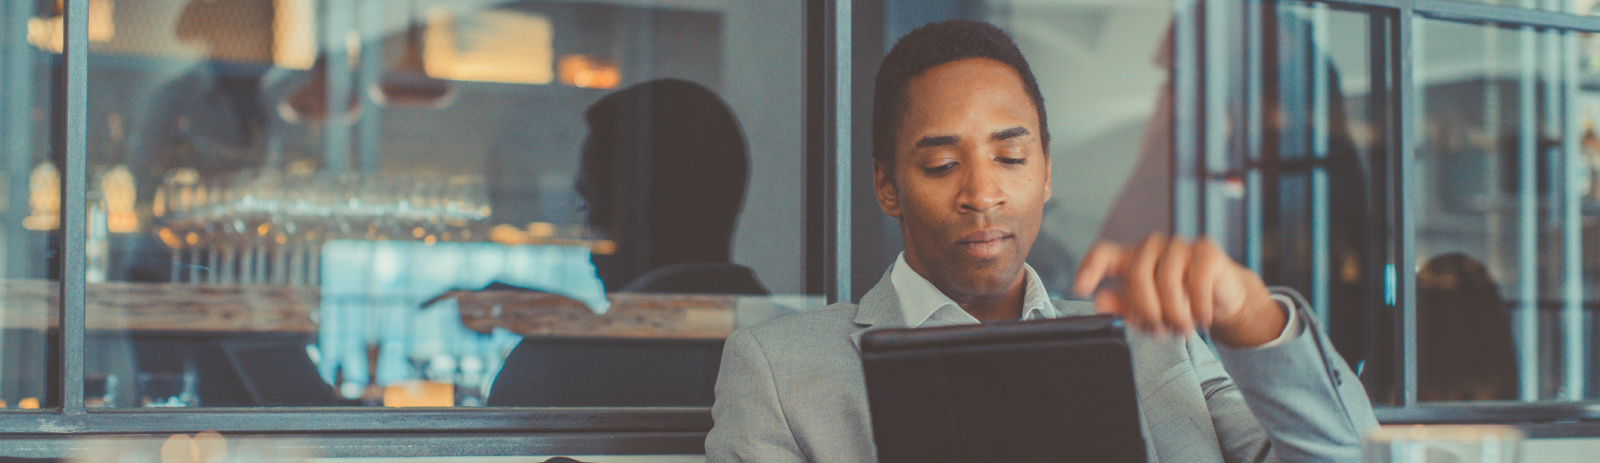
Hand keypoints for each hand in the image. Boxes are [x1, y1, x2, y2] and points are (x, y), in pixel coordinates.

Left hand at [1073, 233, 1285, 346]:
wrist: (1221, 302)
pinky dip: (1198, 306)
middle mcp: (1152, 247)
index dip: (1090, 268)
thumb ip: (1123, 307)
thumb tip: (1100, 301)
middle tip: (1160, 331)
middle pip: (1138, 273)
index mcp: (1131, 259)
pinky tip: (1202, 318)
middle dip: (1147, 308)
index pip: (1103, 253)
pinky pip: (1197, 280)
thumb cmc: (1178, 304)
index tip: (1081, 288)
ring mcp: (1179, 246)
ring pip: (1167, 279)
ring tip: (1183, 328)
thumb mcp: (1147, 312)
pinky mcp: (1206, 251)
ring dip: (1175, 312)